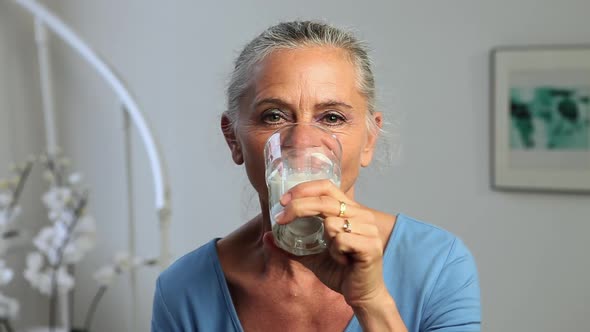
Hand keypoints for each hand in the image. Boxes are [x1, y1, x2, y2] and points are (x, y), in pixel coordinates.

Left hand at [274, 179, 388, 307]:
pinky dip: (336, 253)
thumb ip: (290, 246)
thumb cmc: (340, 271)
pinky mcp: (371, 244)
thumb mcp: (310, 256)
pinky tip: (344, 261)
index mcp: (349, 210)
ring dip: (325, 241)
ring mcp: (368, 228)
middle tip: (281, 218)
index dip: (303, 189)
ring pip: (331, 222)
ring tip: (335, 254)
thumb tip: (267, 236)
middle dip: (298, 207)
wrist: (361, 294)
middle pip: (325, 200)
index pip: (326, 187)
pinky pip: (342, 240)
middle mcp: (361, 214)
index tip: (283, 200)